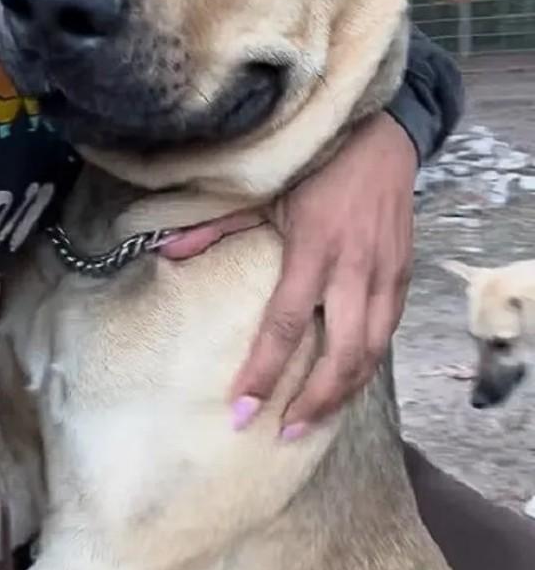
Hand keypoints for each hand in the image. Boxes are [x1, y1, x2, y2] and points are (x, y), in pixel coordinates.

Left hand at [161, 112, 416, 436]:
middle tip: (284, 433)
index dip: (265, 371)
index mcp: (314, 248)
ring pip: (372, 352)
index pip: (287, 324)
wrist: (383, 136)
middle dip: (314, 402)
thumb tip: (166, 251)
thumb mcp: (264, 190)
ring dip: (344, 393)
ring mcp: (386, 274)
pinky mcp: (404, 274)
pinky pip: (389, 332)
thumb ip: (216, 225)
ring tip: (314, 421)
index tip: (242, 408)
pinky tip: (347, 381)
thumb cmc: (318, 162)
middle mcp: (355, 268)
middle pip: (341, 354)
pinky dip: (368, 364)